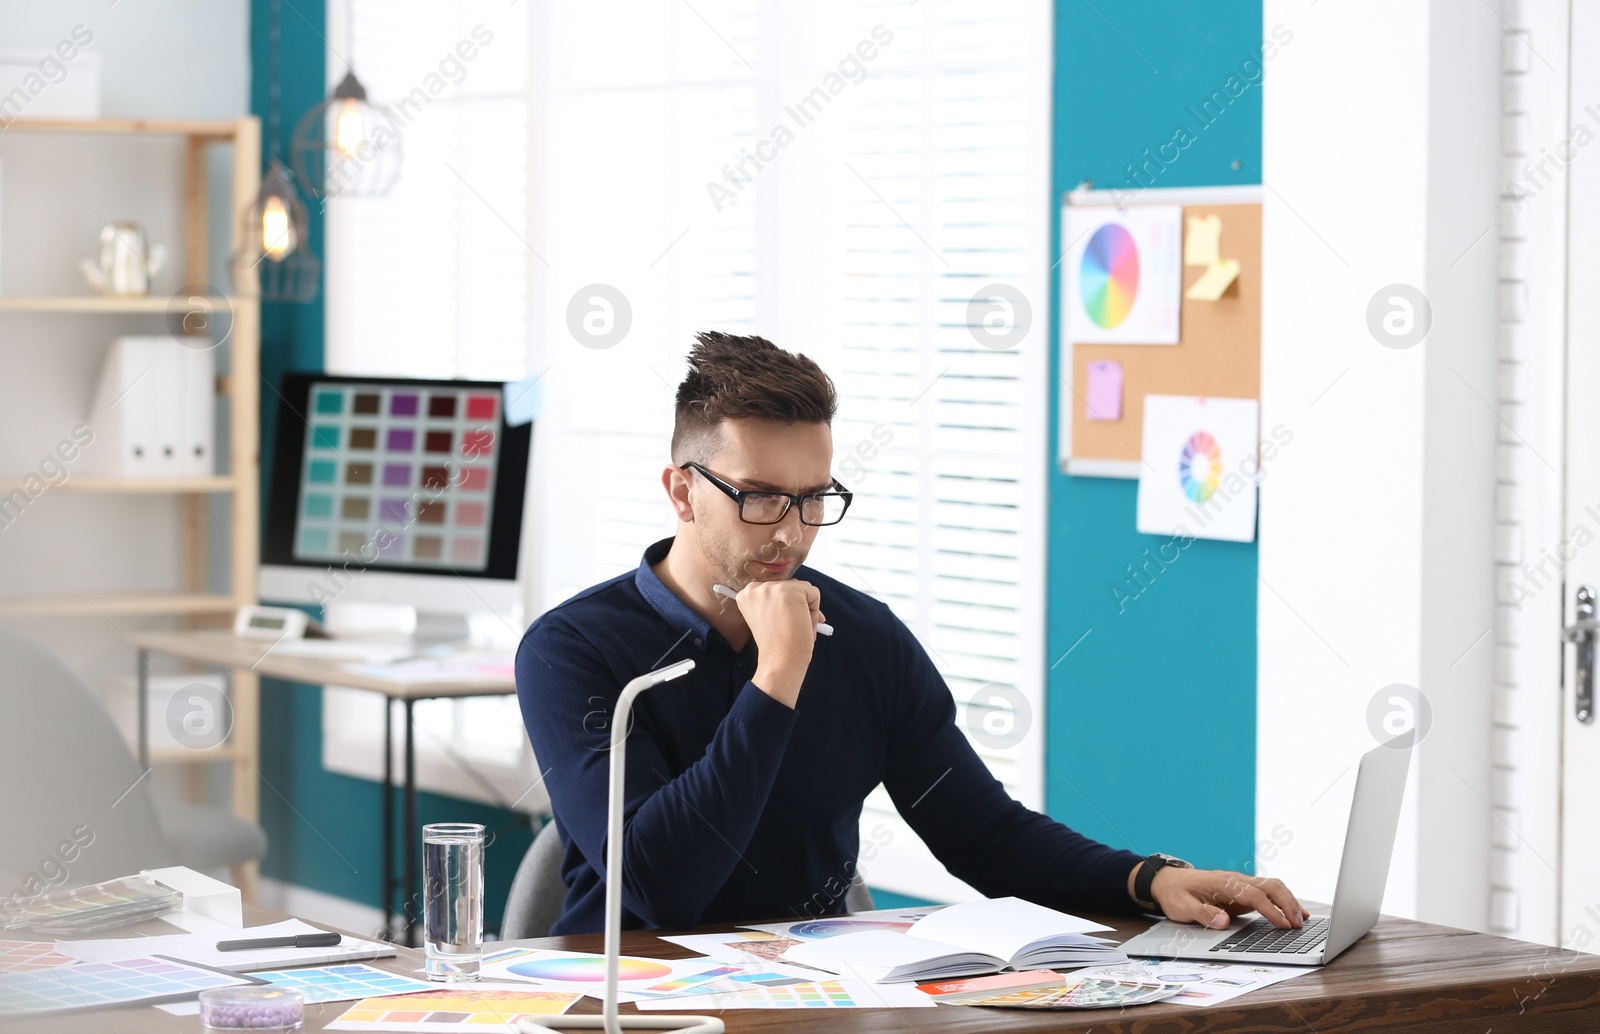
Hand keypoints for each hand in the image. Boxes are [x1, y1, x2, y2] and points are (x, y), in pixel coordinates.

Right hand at [735, 579, 824, 707]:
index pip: (776, 590)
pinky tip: (801, 624)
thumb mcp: (768, 618)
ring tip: (795, 627)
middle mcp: (754, 588)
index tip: (781, 623)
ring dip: (806, 609)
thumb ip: (777, 604)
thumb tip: (808, 599)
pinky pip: (814, 593)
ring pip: (803, 590)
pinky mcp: (789, 590)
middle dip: (797, 606)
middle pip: (790, 587)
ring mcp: (772, 588)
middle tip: (792, 627)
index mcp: (746, 595)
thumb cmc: (776, 646)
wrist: (779, 661)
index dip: (785, 607)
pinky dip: (814, 611)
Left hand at [1147, 866, 1308, 930]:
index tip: (1283, 925)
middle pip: (1270, 886)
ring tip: (1302, 920)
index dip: (1270, 910)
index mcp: (1223, 883)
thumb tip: (1224, 921)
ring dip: (1289, 901)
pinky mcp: (1243, 891)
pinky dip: (1284, 901)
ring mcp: (1241, 884)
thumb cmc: (1175, 894)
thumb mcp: (1182, 907)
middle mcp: (1236, 880)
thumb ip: (1203, 913)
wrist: (1168, 881)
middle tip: (1298, 925)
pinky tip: (1295, 913)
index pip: (1253, 895)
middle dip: (1287, 904)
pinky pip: (1268, 893)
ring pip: (1272, 887)